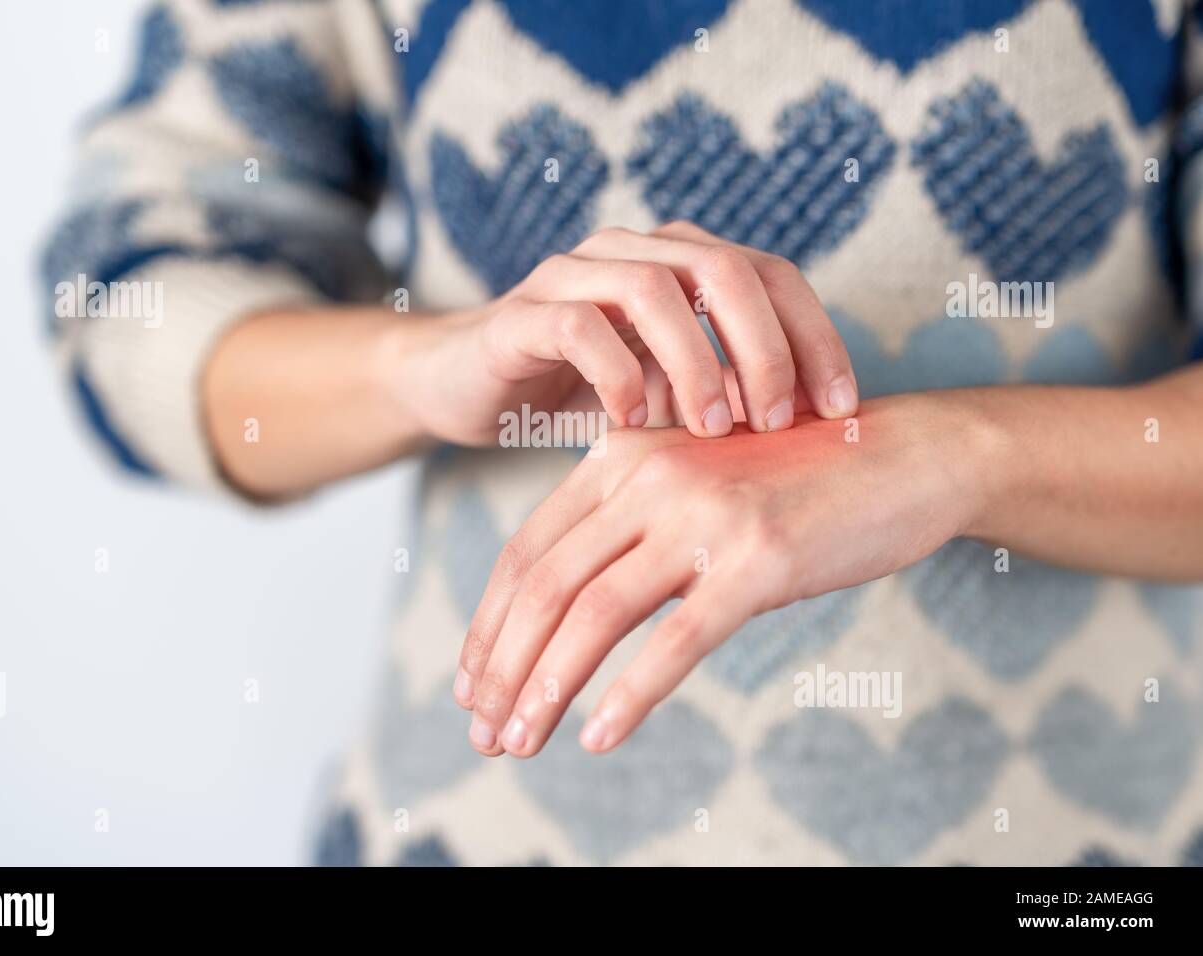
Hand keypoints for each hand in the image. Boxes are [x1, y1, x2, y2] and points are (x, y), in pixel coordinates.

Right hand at [393, 222, 857, 444]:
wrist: (466, 384)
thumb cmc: (581, 391)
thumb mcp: (669, 394)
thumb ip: (726, 392)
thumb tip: (809, 431)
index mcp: (678, 261)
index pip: (771, 276)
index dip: (815, 337)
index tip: (840, 409)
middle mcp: (631, 251)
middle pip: (725, 268)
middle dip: (765, 348)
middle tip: (776, 424)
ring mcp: (572, 275)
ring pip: (654, 290)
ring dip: (696, 362)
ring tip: (712, 429)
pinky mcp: (521, 313)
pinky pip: (579, 326)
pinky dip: (617, 375)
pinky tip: (633, 424)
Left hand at [453, 392, 1001, 755]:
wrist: (906, 455)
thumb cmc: (796, 482)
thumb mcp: (696, 486)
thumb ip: (633, 530)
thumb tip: (571, 619)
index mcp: (623, 457)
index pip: (528, 552)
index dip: (489, 626)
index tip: (470, 683)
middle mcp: (651, 477)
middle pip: (545, 586)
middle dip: (501, 668)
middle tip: (482, 730)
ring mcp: (704, 516)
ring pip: (593, 614)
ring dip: (546, 689)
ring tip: (519, 743)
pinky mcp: (759, 561)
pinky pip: (676, 641)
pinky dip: (630, 696)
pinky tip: (600, 736)